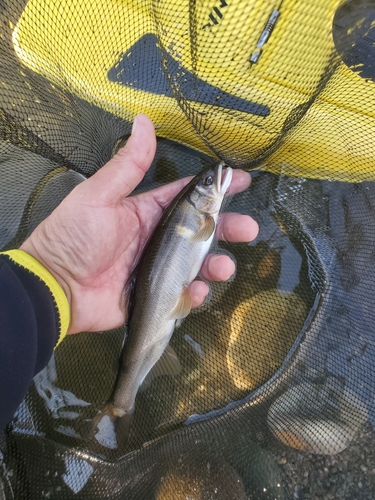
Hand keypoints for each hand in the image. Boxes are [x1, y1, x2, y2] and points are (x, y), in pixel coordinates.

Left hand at [21, 115, 258, 333]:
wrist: (57, 286)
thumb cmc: (75, 237)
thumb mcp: (100, 196)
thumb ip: (128, 164)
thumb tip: (144, 120)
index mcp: (147, 211)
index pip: (187, 195)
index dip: (214, 188)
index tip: (241, 180)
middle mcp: (158, 238)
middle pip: (201, 230)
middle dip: (227, 228)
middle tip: (248, 229)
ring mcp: (159, 268)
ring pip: (198, 264)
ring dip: (216, 264)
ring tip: (223, 267)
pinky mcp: (157, 295)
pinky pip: (184, 294)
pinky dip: (194, 294)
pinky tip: (194, 290)